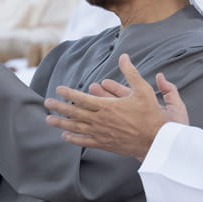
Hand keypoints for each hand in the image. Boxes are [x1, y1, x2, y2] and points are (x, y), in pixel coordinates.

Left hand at [43, 54, 186, 160]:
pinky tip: (65, 136)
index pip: (82, 98)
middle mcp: (101, 120)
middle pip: (74, 113)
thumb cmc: (151, 114)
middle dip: (59, 107)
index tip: (58, 89)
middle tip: (46, 103)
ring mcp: (101, 134)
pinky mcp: (105, 144)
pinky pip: (85, 141)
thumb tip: (124, 57)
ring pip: (76, 128)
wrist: (157, 140)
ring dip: (61, 123)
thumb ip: (131, 73)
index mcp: (107, 106)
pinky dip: (73, 139)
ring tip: (48, 119)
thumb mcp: (143, 89)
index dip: (68, 93)